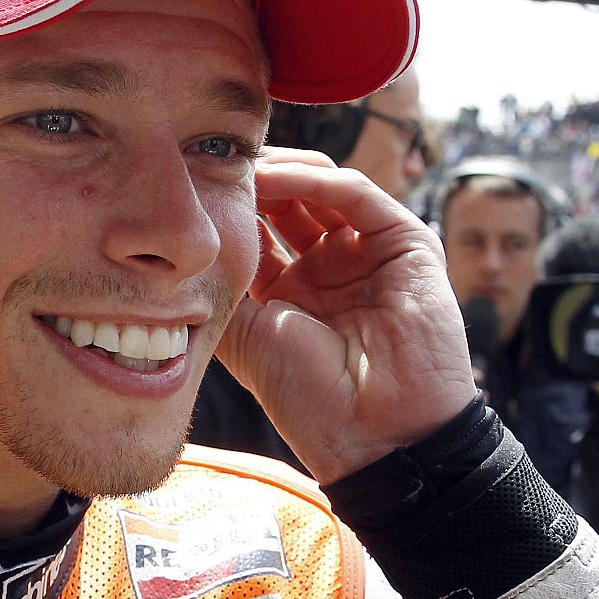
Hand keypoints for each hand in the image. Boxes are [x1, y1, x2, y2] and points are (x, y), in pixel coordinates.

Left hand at [215, 147, 477, 483]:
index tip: (193, 190)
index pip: (262, 227)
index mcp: (293, 289)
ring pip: (324, 187)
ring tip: (244, 170)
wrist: (373, 432)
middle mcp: (331, 266)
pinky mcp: (406, 242)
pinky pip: (357, 195)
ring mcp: (368, 253)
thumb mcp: (245, 333)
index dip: (232, 207)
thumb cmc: (308, 396)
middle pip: (291, 199)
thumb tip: (192, 238)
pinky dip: (315, 181)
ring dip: (281, 172)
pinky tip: (279, 179)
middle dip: (255, 179)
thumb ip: (223, 282)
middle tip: (218, 166)